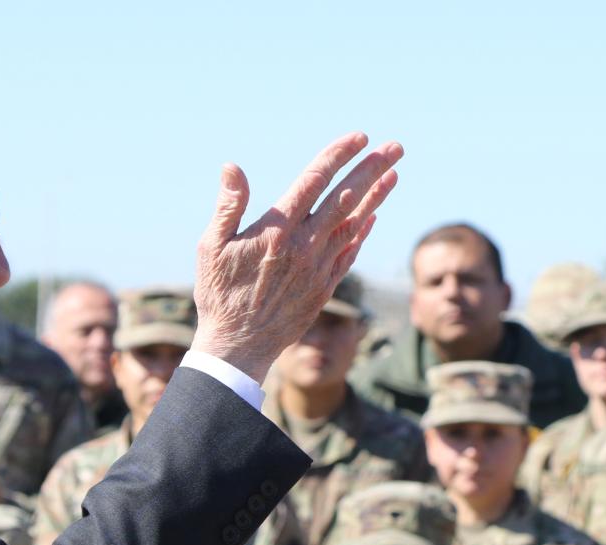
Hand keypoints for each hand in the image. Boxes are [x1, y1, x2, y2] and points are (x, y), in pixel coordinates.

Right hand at [192, 133, 402, 381]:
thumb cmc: (219, 294)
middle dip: (371, 168)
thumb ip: (228, 206)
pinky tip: (374, 214)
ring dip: (376, 196)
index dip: (337, 156)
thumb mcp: (211, 247)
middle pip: (345, 198)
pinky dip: (364, 231)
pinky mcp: (324, 287)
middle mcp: (304, 246)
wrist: (238, 347)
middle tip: (395, 146)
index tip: (358, 137)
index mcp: (277, 230)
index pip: (314, 181)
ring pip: (354, 224)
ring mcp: (318, 268)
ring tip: (395, 172)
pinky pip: (350, 253)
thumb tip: (232, 167)